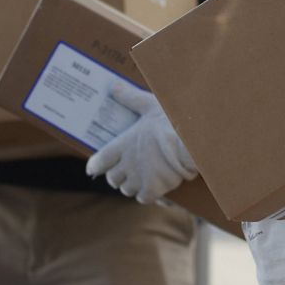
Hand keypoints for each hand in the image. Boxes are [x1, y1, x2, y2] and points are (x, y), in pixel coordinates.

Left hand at [85, 85, 196, 203]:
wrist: (191, 141)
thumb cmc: (170, 120)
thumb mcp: (149, 104)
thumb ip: (130, 97)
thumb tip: (112, 86)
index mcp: (122, 144)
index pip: (99, 161)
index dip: (95, 166)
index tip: (93, 168)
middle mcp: (127, 164)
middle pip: (112, 178)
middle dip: (117, 176)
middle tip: (126, 170)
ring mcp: (139, 178)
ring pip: (127, 189)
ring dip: (131, 185)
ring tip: (140, 178)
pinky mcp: (153, 189)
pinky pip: (143, 198)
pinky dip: (147, 195)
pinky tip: (153, 188)